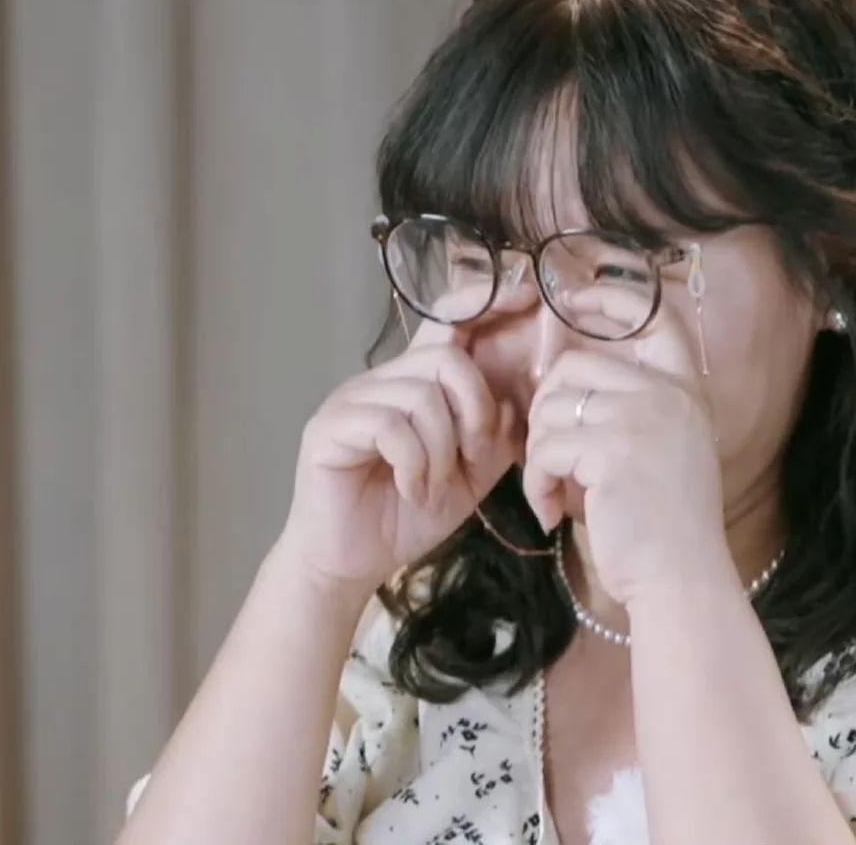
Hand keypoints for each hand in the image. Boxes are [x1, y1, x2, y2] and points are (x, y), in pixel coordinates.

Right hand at [278, 317, 523, 598]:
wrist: (351, 562)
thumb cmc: (405, 516)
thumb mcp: (467, 476)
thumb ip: (493, 438)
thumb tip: (517, 399)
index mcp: (414, 384)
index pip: (448, 324)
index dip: (485, 303)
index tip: (526, 292)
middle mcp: (381, 381)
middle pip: (445, 358)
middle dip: (474, 409)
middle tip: (472, 457)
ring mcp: (351, 400)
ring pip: (420, 395)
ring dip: (441, 450)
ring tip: (433, 485)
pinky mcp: (329, 428)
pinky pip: (390, 426)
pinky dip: (413, 465)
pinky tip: (411, 491)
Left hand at [521, 319, 735, 604]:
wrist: (681, 578)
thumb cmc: (662, 525)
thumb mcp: (663, 449)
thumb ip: (633, 406)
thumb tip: (564, 377)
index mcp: (684, 390)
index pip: (655, 315)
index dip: (612, 297)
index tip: (573, 298)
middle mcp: (669, 394)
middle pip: (573, 367)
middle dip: (544, 412)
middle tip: (548, 457)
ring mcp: (643, 417)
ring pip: (551, 409)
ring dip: (538, 456)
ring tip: (551, 492)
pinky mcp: (613, 449)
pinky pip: (546, 448)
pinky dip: (537, 482)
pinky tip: (550, 511)